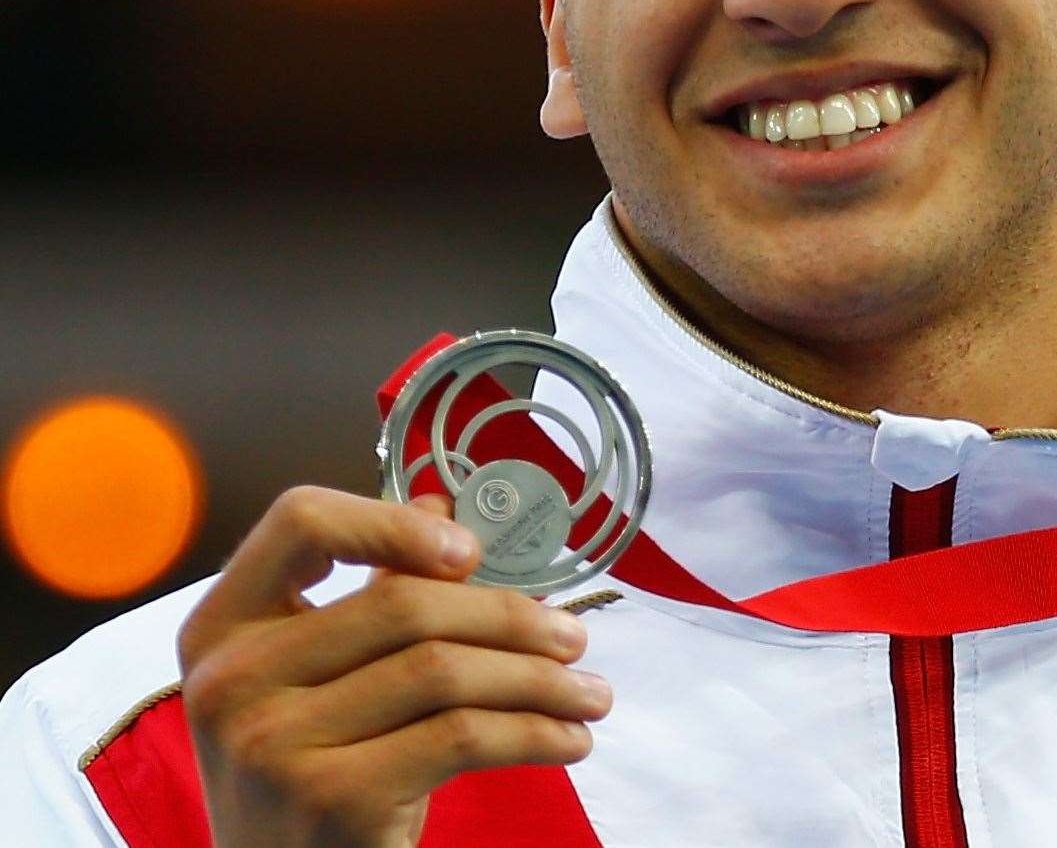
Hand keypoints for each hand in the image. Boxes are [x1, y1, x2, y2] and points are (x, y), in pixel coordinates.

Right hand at [177, 485, 610, 846]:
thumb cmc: (312, 771)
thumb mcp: (320, 679)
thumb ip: (371, 591)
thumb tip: (441, 502)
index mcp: (222, 626)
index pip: (300, 521)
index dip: (392, 519)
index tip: (469, 550)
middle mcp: (232, 680)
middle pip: (403, 602)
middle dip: (510, 616)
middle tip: (574, 636)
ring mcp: (275, 744)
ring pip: (444, 670)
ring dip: (539, 679)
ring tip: (590, 693)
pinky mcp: (332, 799)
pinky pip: (462, 736)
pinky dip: (534, 732)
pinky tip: (569, 739)